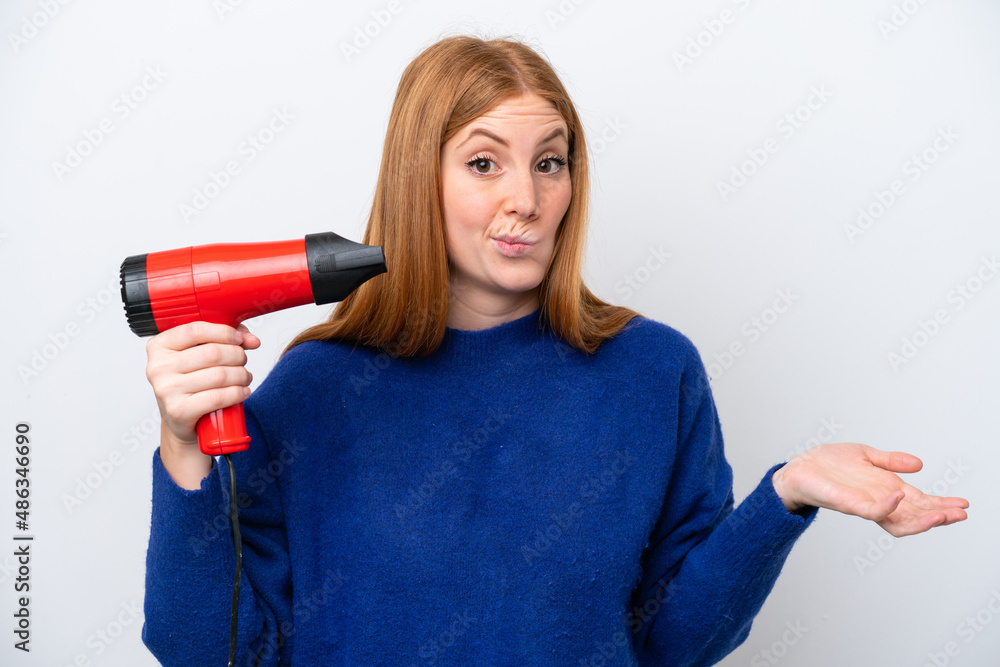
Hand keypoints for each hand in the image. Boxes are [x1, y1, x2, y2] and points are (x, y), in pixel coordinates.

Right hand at [144, 321, 260, 487]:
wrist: (180, 419)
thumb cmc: (191, 381)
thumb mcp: (198, 354)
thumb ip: (223, 338)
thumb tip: (251, 339)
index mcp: (159, 346)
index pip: (195, 330)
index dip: (224, 332)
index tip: (239, 339)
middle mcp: (158, 367)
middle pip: (212, 353)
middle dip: (237, 356)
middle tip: (243, 361)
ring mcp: (166, 390)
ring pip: (219, 375)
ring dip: (241, 375)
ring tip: (245, 377)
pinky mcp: (178, 411)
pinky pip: (218, 397)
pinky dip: (237, 393)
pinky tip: (242, 391)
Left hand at [771, 443, 968, 536]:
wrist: (799, 468)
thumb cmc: (829, 463)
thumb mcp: (866, 455)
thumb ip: (892, 461)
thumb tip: (919, 464)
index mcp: (886, 489)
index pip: (920, 502)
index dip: (941, 504)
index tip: (963, 504)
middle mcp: (879, 501)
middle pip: (916, 516)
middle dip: (940, 515)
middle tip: (962, 513)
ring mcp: (865, 504)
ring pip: (899, 521)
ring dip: (922, 520)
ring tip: (942, 515)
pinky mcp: (849, 505)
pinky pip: (872, 511)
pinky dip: (888, 506)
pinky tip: (900, 495)